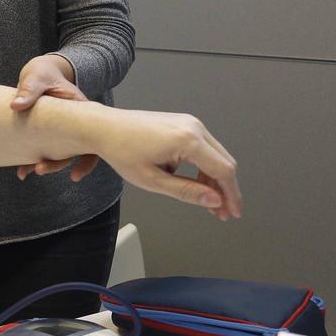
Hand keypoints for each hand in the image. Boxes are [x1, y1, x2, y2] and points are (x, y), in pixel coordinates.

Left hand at [12, 54, 97, 181]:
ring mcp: (61, 130)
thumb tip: (16, 106)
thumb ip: (29, 90)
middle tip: (39, 169)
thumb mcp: (37, 77)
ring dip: (44, 164)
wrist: (39, 72)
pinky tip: (21, 170)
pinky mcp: (47, 132)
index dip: (87, 159)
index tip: (76, 175)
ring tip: (24, 173)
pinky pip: (45, 150)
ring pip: (58, 153)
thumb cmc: (43, 73)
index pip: (92, 139)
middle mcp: (73, 124)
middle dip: (58, 164)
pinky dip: (33, 159)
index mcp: (79, 110)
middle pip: (74, 151)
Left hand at [101, 109, 241, 220]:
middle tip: (221, 213)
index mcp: (187, 140)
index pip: (223, 171)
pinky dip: (204, 166)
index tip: (232, 213)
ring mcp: (189, 122)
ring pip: (215, 155)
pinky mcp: (183, 123)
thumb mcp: (152, 179)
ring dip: (214, 178)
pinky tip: (197, 183)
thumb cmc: (121, 150)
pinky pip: (204, 147)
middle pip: (224, 162)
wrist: (104, 127)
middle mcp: (193, 127)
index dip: (231, 195)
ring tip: (208, 201)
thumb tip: (214, 201)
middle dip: (225, 189)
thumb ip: (186, 191)